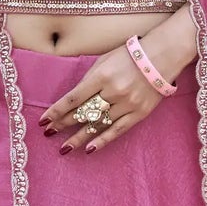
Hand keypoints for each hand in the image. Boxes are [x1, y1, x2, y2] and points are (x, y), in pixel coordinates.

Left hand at [40, 39, 168, 154]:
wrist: (162, 56)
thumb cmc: (130, 56)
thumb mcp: (105, 60)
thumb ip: (90, 79)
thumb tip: (74, 100)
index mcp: (102, 75)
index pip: (74, 98)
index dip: (57, 110)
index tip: (44, 120)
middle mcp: (113, 91)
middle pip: (83, 112)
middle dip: (63, 124)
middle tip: (48, 133)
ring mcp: (127, 104)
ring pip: (98, 124)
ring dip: (79, 137)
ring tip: (64, 148)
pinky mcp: (139, 113)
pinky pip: (117, 130)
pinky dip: (102, 140)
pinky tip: (89, 149)